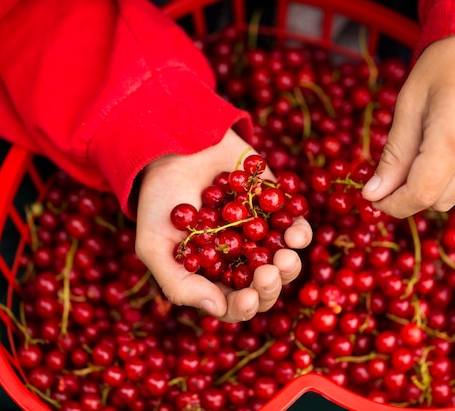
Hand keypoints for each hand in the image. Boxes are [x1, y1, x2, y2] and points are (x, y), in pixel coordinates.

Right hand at [134, 129, 312, 321]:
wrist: (175, 147)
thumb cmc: (159, 198)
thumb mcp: (154, 244)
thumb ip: (178, 283)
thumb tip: (216, 307)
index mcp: (212, 275)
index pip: (233, 304)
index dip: (244, 307)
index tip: (249, 298)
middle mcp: (240, 260)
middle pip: (264, 288)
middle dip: (270, 286)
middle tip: (268, 273)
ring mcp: (261, 236)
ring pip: (285, 263)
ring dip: (290, 266)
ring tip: (285, 256)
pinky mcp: (277, 210)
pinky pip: (296, 229)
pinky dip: (300, 234)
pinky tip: (295, 233)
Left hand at [362, 26, 454, 217]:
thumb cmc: (446, 63)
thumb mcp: (409, 104)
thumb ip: (394, 155)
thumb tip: (373, 195)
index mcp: (454, 138)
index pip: (421, 196)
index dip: (395, 205)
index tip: (379, 201)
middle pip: (442, 201)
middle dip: (417, 191)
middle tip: (406, 165)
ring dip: (447, 179)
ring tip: (445, 138)